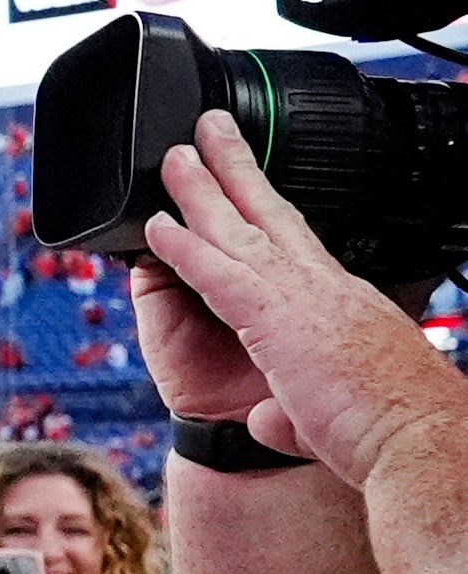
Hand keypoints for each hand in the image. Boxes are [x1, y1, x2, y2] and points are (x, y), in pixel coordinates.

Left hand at [144, 111, 467, 484]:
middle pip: (274, 213)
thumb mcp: (334, 409)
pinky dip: (183, 246)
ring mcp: (303, 297)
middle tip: (213, 131)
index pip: (301, 245)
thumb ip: (290, 407)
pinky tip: (156, 223)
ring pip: (239, 229)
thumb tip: (268, 418)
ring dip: (201, 189)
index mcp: (347, 303)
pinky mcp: (276, 320)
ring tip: (175, 154)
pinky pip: (216, 271)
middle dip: (239, 169)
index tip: (250, 188)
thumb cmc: (387, 433)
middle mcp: (327, 288)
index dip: (271, 213)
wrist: (416, 442)